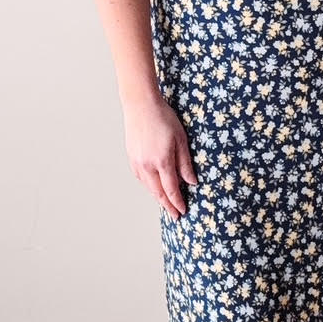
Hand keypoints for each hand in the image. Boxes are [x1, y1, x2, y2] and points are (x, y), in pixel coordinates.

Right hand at [122, 93, 197, 219]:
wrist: (141, 105)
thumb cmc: (163, 118)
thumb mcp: (181, 139)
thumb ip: (185, 163)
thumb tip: (191, 182)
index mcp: (162, 161)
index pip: (171, 189)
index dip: (177, 202)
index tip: (183, 211)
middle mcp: (147, 165)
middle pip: (158, 192)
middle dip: (167, 205)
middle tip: (175, 216)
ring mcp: (137, 162)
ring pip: (148, 187)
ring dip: (157, 197)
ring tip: (166, 204)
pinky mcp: (132, 157)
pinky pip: (141, 178)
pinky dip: (148, 186)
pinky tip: (154, 187)